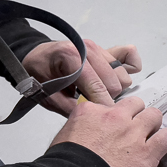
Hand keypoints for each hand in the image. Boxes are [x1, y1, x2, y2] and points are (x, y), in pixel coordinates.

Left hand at [22, 39, 142, 114]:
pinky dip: (128, 69)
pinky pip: (130, 58)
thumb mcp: (46, 95)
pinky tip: (113, 79)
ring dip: (114, 88)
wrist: (36, 56)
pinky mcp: (107, 49)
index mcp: (72, 56)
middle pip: (115, 83)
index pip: (97, 87)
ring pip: (123, 76)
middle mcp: (89, 49)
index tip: (101, 119)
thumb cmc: (39, 73)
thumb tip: (92, 117)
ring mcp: (100, 48)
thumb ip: (69, 107)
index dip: (101, 106)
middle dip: (107, 98)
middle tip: (92, 104)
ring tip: (96, 92)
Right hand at [50, 97, 166, 166]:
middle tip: (135, 129)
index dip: (114, 117)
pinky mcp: (147, 151)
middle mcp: (114, 118)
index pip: (110, 105)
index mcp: (90, 112)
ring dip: (154, 125)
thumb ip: (80, 128)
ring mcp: (133, 133)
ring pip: (154, 115)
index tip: (114, 126)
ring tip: (151, 136)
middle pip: (136, 104)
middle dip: (137, 115)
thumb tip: (86, 132)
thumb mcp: (65, 137)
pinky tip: (164, 145)